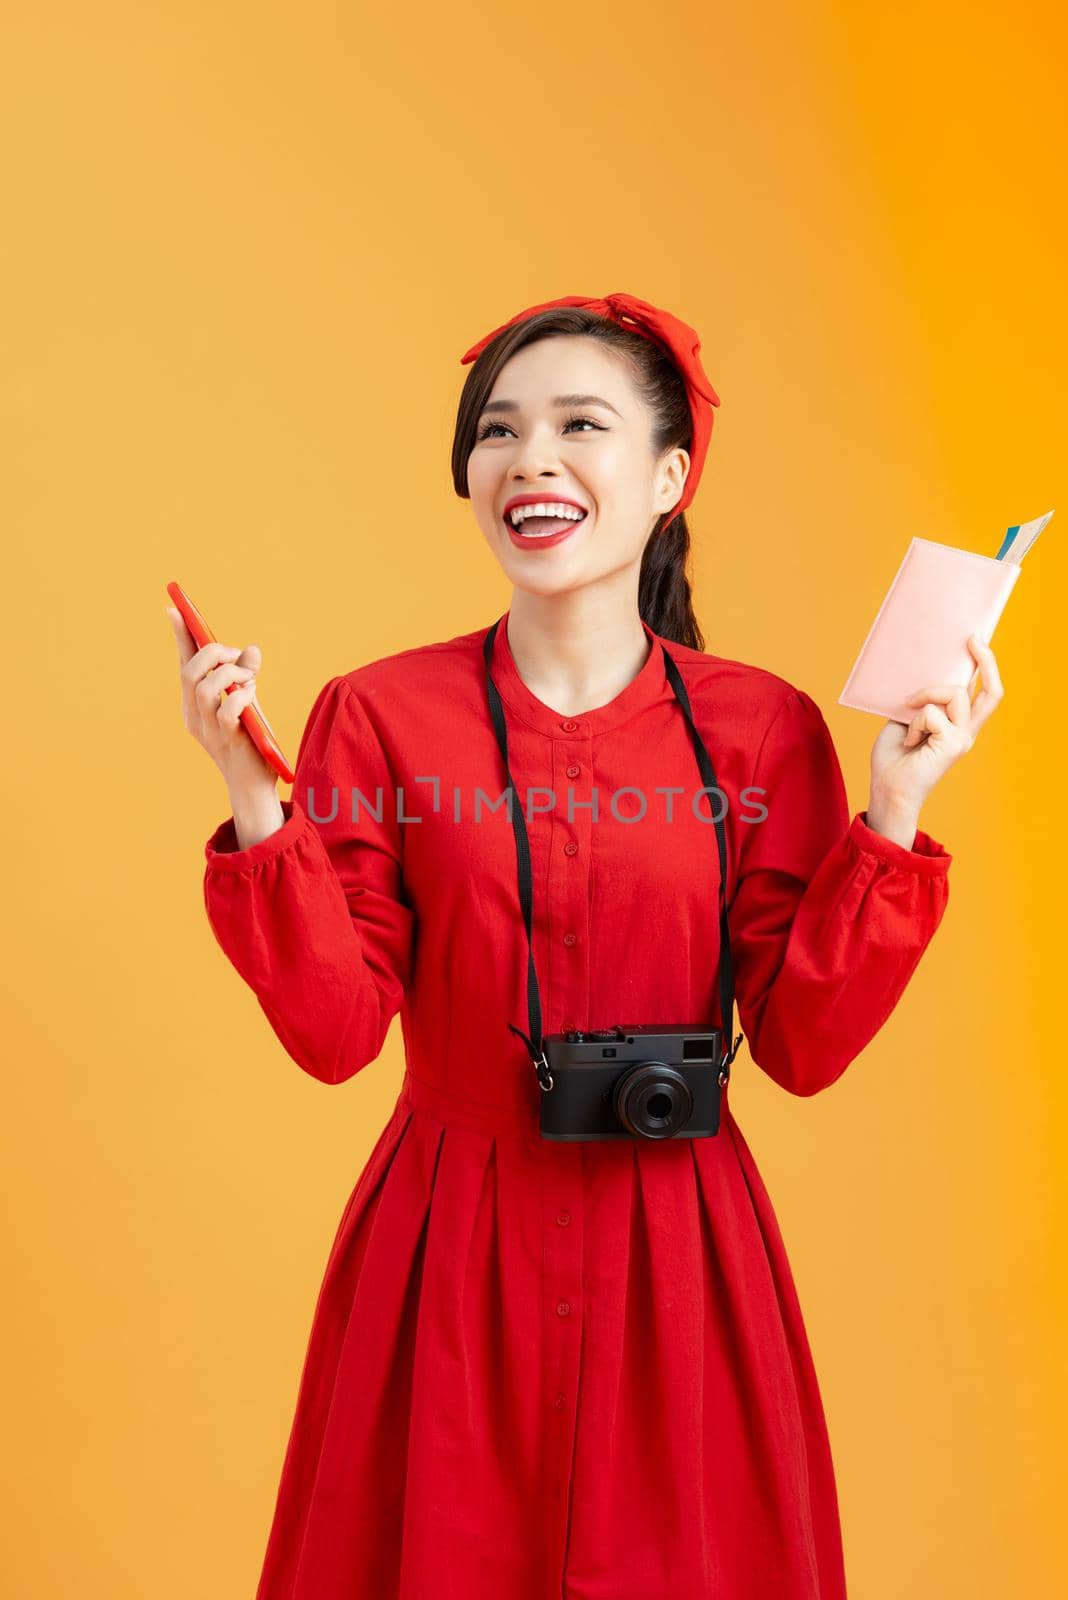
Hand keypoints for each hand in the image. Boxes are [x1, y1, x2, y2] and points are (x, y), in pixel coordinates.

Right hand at [166, 605, 277, 797]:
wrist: (253, 784)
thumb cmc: (251, 742)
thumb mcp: (248, 701)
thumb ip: (246, 675)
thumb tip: (251, 649)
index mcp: (194, 704)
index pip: (184, 664)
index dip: (179, 636)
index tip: (174, 608)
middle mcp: (194, 715)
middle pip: (189, 672)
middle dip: (213, 653)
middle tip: (236, 656)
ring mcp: (207, 729)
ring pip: (204, 688)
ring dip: (230, 673)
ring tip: (249, 678)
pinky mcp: (226, 740)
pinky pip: (227, 710)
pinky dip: (242, 696)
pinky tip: (252, 695)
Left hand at [868, 633, 1004, 820]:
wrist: (888, 788)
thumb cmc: (893, 757)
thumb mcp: (906, 719)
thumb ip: (921, 702)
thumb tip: (925, 676)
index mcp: (958, 725)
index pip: (983, 692)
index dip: (985, 666)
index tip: (974, 640)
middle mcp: (967, 731)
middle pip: (993, 692)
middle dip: (987, 662)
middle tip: (972, 639)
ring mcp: (963, 738)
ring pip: (955, 694)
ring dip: (925, 696)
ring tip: (907, 713)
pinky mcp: (953, 744)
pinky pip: (933, 713)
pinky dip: (915, 720)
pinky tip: (907, 740)